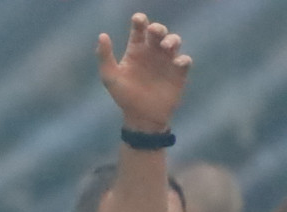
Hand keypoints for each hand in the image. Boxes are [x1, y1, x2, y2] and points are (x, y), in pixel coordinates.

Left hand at [97, 13, 191, 130]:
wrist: (141, 118)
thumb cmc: (124, 96)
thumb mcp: (110, 77)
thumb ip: (105, 57)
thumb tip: (102, 35)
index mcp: (136, 50)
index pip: (139, 30)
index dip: (139, 21)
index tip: (138, 19)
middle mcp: (152, 52)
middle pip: (158, 32)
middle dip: (158, 28)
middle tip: (154, 31)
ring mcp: (166, 61)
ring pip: (174, 42)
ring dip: (172, 40)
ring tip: (166, 46)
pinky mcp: (178, 72)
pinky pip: (184, 61)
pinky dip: (182, 59)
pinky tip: (176, 63)